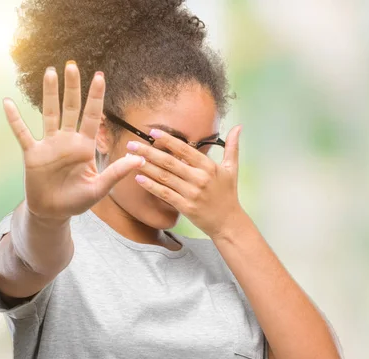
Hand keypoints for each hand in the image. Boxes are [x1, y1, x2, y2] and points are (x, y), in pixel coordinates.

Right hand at [5, 62, 143, 220]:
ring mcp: (50, 145)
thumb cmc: (78, 199)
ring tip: (50, 72)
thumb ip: (117, 173)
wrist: (54, 212)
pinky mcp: (33, 154)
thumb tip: (140, 160)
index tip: (100, 76)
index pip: (93, 116)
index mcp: (85, 146)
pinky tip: (8, 103)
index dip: (96, 97)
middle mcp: (68, 140)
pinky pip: (23, 133)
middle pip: (71, 108)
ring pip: (49, 113)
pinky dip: (15, 119)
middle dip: (72, 87)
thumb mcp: (100, 188)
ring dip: (49, 94)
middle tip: (72, 65)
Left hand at [126, 125, 244, 237]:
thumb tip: (238, 127)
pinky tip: (138, 178)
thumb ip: (232, 147)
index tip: (153, 132)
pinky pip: (164, 194)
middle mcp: (200, 178)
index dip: (168, 140)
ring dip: (146, 167)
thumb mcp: (232, 168)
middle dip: (148, 152)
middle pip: (169, 162)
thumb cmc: (228, 194)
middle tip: (132, 144)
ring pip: (164, 177)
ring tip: (130, 158)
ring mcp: (192, 193)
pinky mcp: (185, 207)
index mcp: (209, 167)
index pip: (185, 149)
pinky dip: (151, 186)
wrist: (228, 222)